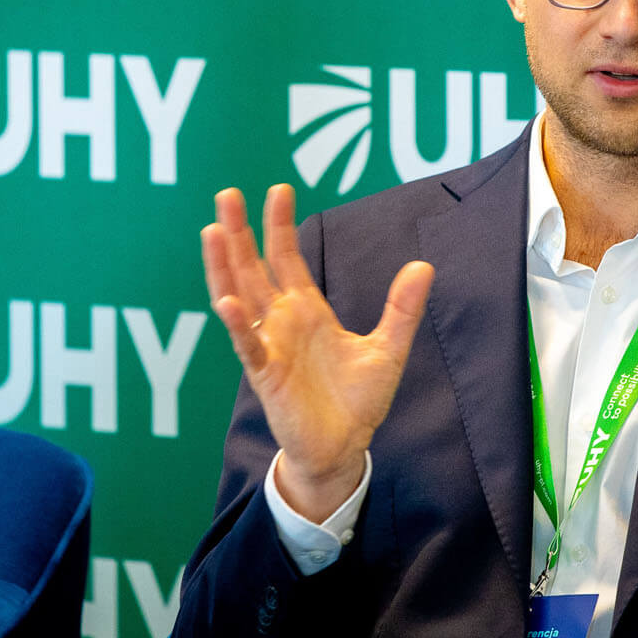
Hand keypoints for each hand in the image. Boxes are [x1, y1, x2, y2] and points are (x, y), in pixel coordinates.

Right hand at [202, 184, 433, 521]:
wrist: (345, 448)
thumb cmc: (359, 400)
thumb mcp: (389, 348)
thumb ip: (402, 308)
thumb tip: (424, 264)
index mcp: (308, 311)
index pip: (287, 258)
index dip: (280, 225)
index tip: (278, 189)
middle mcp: (282, 322)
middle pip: (253, 268)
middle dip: (239, 233)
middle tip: (227, 194)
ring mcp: (270, 347)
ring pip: (239, 298)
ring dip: (224, 267)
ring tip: (213, 232)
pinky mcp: (267, 376)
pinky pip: (248, 347)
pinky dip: (237, 325)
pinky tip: (228, 301)